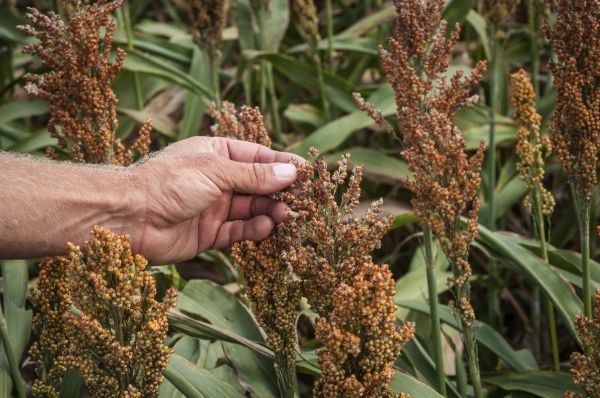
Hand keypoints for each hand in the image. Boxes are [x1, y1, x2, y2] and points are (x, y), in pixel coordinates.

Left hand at [129, 136, 299, 263]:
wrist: (128, 218)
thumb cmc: (168, 183)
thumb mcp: (215, 172)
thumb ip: (254, 175)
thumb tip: (290, 171)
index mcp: (216, 155)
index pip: (258, 157)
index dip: (283, 164)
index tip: (309, 173)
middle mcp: (217, 180)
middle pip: (258, 185)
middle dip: (280, 192)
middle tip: (303, 200)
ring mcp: (213, 207)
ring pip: (251, 209)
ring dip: (271, 211)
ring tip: (288, 216)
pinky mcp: (208, 234)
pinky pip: (238, 231)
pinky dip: (254, 230)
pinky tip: (267, 227)